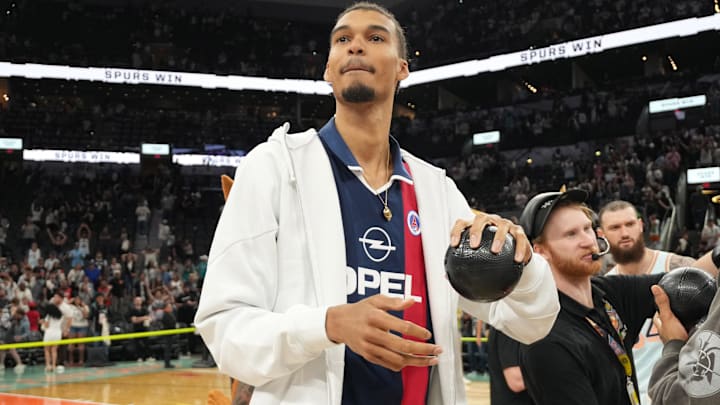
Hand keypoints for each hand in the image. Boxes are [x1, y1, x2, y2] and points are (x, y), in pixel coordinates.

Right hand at [325, 295, 441, 370]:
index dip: (418, 332)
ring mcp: (370, 347)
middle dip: (423, 350)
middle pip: (402, 346)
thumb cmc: (359, 310)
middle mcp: (372, 333)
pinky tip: (413, 361)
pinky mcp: (369, 356)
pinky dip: (404, 364)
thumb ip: (395, 301)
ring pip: (398, 359)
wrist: (338, 323)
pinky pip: (389, 364)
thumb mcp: (376, 300)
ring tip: (431, 359)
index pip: (402, 327)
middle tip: (437, 349)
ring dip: (417, 361)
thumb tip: (412, 301)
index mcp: (376, 317)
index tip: (428, 334)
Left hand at [450, 212, 531, 263]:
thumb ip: (462, 265)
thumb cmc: (488, 255)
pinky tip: (517, 260)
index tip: (453, 245)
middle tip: (474, 245)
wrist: (511, 253)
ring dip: (499, 237)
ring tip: (495, 250)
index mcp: (476, 226)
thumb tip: (445, 277)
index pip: (462, 223)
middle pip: (481, 218)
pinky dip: (519, 249)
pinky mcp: (519, 232)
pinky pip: (520, 238)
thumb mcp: (476, 259)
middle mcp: (491, 221)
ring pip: (502, 226)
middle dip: (476, 230)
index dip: (456, 231)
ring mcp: (506, 225)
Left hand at [651, 285, 688, 342]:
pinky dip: (683, 327)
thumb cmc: (672, 337)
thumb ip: (662, 303)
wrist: (682, 350)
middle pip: (665, 318)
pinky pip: (681, 329)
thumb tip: (655, 289)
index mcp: (658, 322)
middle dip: (669, 313)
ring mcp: (671, 334)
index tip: (664, 299)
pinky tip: (688, 326)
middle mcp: (663, 329)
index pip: (657, 311)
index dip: (660, 305)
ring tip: (682, 316)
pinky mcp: (680, 338)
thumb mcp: (667, 316)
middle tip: (675, 308)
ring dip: (676, 321)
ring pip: (673, 324)